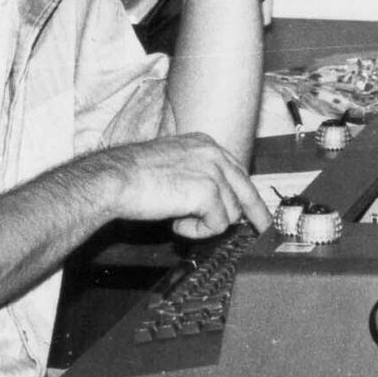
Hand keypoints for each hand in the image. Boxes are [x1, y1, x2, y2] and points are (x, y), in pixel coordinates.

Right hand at [94, 132, 268, 240]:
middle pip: (246, 191)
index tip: (258, 213)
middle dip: (255, 216)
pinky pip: (217, 224)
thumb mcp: (172, 166)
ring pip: (230, 212)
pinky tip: (177, 223)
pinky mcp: (208, 192)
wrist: (115, 179)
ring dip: (206, 223)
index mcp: (205, 144)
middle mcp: (213, 154)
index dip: (248, 197)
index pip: (238, 172)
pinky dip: (198, 231)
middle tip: (262, 231)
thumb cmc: (133, 176)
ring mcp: (213, 171)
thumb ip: (196, 176)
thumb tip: (213, 200)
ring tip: (178, 219)